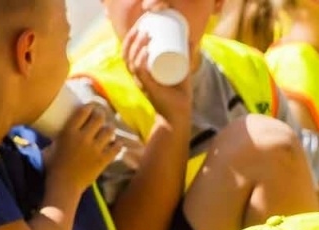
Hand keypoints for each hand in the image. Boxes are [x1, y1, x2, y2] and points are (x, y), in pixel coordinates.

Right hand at [47, 104, 116, 192]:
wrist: (64, 184)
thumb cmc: (53, 166)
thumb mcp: (51, 146)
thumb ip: (58, 137)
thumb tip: (54, 131)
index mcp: (69, 132)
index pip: (82, 112)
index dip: (89, 107)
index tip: (92, 106)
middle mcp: (83, 137)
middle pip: (98, 119)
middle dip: (101, 115)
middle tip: (101, 115)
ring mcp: (95, 149)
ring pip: (109, 132)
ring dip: (110, 129)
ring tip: (109, 129)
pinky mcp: (103, 160)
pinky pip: (116, 148)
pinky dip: (118, 144)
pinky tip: (117, 143)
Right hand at [121, 7, 192, 126]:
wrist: (179, 116)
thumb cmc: (178, 94)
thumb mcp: (181, 70)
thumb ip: (186, 56)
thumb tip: (191, 38)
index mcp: (140, 71)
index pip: (128, 50)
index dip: (131, 35)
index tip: (141, 24)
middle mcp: (137, 76)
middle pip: (127, 52)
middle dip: (134, 36)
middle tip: (144, 25)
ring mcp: (142, 82)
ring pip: (132, 60)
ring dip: (138, 45)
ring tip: (147, 34)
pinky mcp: (150, 89)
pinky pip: (140, 73)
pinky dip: (142, 60)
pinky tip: (145, 51)